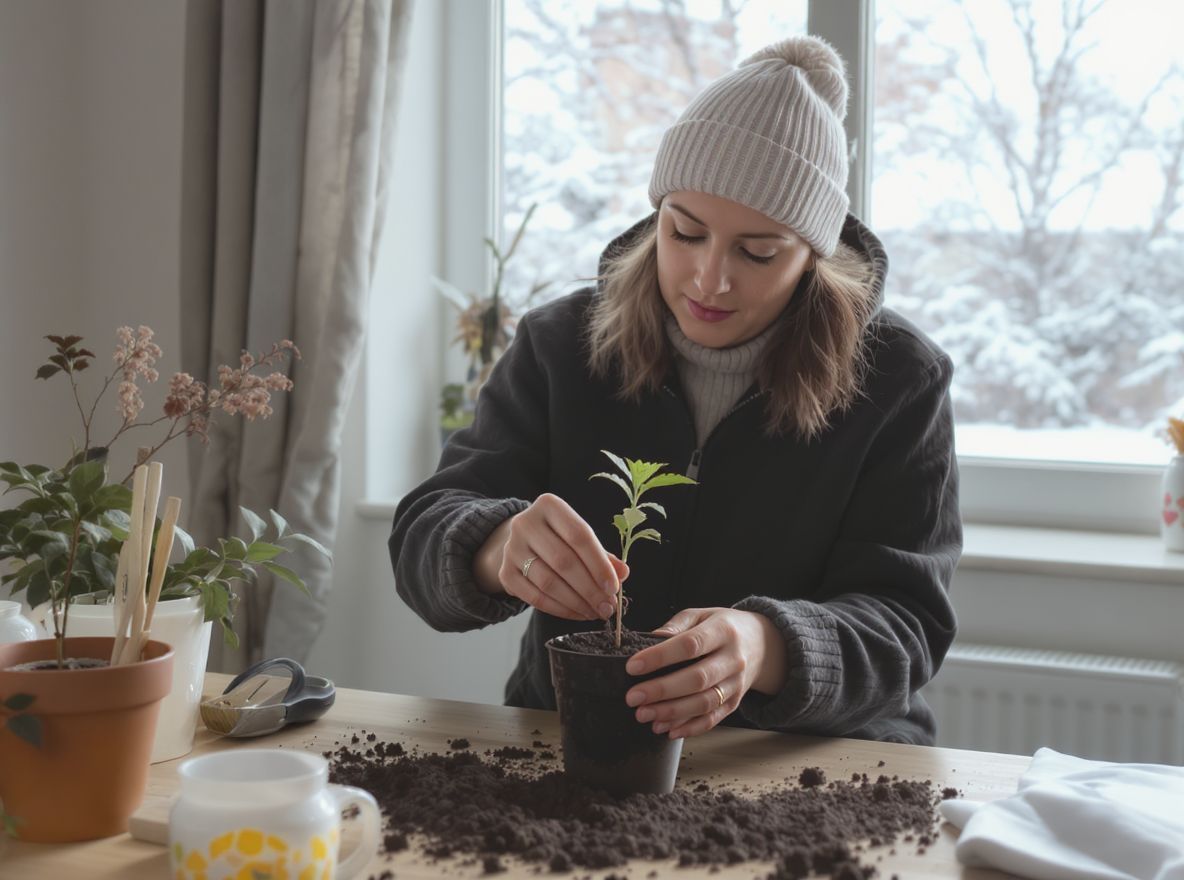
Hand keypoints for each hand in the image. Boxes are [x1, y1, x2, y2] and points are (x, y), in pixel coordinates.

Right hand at [476, 493, 627, 620]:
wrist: (521, 542)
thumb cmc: (559, 538)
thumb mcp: (580, 538)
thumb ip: (602, 554)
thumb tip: (623, 573)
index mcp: (549, 505)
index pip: (578, 535)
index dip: (599, 564)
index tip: (614, 587)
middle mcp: (525, 523)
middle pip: (563, 561)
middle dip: (590, 589)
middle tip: (608, 607)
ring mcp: (511, 548)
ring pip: (549, 582)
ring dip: (577, 602)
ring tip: (596, 612)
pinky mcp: (505, 573)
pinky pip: (535, 597)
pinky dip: (560, 609)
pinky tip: (577, 613)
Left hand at [622, 607, 785, 738]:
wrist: (763, 644)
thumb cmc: (723, 627)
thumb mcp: (702, 615)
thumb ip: (677, 626)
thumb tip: (649, 641)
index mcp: (722, 631)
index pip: (690, 645)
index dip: (660, 657)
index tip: (633, 666)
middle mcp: (733, 659)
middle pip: (697, 678)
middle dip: (662, 690)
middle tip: (633, 697)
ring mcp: (736, 683)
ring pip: (704, 703)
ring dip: (672, 713)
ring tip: (644, 715)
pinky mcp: (735, 702)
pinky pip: (713, 719)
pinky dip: (690, 728)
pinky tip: (667, 730)